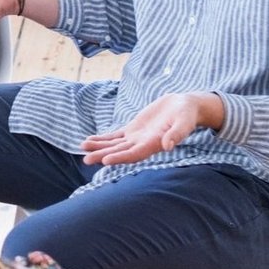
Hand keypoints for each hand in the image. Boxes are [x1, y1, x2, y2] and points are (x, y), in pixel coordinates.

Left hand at [81, 91, 222, 166]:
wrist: (184, 107)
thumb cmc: (186, 115)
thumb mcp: (184, 122)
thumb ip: (176, 134)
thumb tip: (168, 146)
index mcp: (154, 144)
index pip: (134, 154)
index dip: (120, 158)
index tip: (105, 161)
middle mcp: (143, 143)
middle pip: (120, 152)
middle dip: (103, 156)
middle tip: (86, 160)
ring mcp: (137, 137)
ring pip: (114, 145)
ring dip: (99, 147)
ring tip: (82, 148)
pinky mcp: (133, 129)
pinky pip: (115, 136)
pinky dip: (103, 138)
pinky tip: (90, 140)